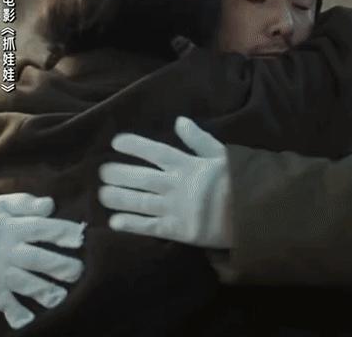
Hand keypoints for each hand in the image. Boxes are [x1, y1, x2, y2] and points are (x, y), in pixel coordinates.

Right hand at [0, 193, 85, 328]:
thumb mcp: (2, 206)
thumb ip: (26, 203)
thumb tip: (50, 204)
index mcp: (15, 228)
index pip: (42, 228)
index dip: (62, 232)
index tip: (81, 238)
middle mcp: (9, 251)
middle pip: (37, 259)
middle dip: (58, 266)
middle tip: (78, 271)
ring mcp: (0, 273)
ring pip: (24, 283)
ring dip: (42, 290)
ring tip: (61, 296)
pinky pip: (4, 303)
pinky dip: (15, 312)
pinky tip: (28, 319)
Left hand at [99, 116, 231, 248]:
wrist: (251, 214)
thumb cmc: (237, 181)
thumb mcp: (221, 154)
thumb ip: (199, 139)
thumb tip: (179, 121)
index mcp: (187, 165)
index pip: (155, 152)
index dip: (135, 145)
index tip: (116, 142)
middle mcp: (175, 185)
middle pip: (141, 178)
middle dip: (120, 174)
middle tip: (102, 171)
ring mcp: (174, 208)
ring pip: (140, 201)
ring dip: (119, 197)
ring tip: (101, 194)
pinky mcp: (177, 230)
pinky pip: (150, 227)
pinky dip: (132, 225)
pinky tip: (115, 222)